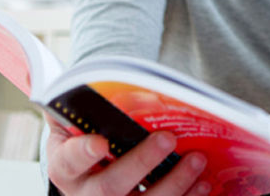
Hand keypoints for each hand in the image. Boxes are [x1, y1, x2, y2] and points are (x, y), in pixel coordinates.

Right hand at [45, 116, 209, 195]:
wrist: (96, 172)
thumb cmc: (92, 139)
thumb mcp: (82, 123)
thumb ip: (89, 106)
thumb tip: (116, 85)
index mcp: (65, 167)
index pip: (69, 161)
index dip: (83, 153)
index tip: (100, 141)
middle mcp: (86, 194)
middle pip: (110, 187)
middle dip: (142, 162)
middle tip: (168, 139)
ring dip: (174, 182)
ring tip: (197, 159)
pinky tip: (203, 182)